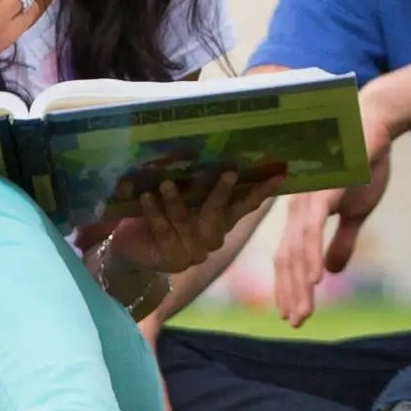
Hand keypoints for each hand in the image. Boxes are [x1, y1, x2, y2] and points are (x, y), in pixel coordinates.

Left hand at [88, 156, 281, 316]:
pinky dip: (155, 212)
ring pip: (188, 221)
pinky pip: (164, 230)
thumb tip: (187, 150)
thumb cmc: (156, 215)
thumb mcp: (174, 195)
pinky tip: (146, 197)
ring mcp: (195, 251)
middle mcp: (212, 237)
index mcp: (219, 221)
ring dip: (176, 200)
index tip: (279, 175)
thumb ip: (185, 181)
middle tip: (229, 172)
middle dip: (223, 192)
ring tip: (166, 183)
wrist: (131, 248)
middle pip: (220, 213)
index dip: (261, 192)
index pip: (244, 206)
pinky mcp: (174, 259)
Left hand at [261, 143, 389, 328]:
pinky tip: (317, 279)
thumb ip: (342, 241)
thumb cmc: (363, 165)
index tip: (292, 316)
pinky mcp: (322, 190)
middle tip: (295, 323)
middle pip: (287, 260)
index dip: (288, 288)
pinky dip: (313, 255)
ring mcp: (306, 199)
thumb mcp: (355, 212)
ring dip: (299, 285)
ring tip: (302, 311)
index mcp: (302, 215)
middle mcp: (296, 208)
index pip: (288, 259)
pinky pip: (313, 228)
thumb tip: (334, 273)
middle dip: (290, 294)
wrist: (374, 127)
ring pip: (297, 250)